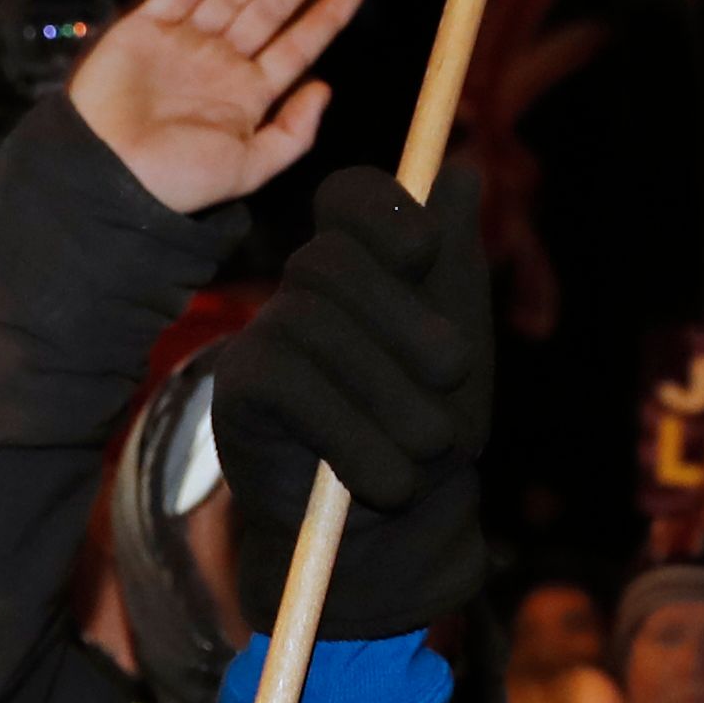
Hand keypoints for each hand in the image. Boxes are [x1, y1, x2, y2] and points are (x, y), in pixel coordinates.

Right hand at [69, 0, 361, 217]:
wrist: (106, 174)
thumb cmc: (176, 178)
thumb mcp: (248, 168)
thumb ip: (292, 133)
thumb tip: (325, 88)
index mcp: (246, 95)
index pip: (296, 46)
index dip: (325, 14)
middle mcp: (219, 63)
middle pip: (269, 9)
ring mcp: (182, 43)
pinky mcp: (143, 28)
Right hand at [214, 163, 495, 642]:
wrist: (395, 530)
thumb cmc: (429, 427)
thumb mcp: (460, 347)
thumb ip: (458, 262)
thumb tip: (462, 172)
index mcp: (365, 262)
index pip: (350, 194)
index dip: (383, 210)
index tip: (424, 254)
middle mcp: (305, 288)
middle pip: (330, 260)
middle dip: (404, 320)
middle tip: (454, 374)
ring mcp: (265, 335)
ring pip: (315, 325)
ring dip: (391, 394)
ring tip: (429, 448)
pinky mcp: (240, 390)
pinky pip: (289, 386)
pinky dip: (354, 438)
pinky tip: (390, 482)